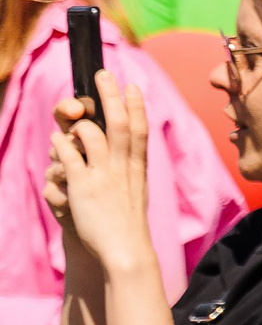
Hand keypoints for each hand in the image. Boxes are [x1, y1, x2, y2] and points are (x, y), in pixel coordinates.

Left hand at [47, 82, 154, 274]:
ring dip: (77, 122)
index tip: (133, 86)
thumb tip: (121, 158)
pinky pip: (68, 154)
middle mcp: (123, 167)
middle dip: (111, 95)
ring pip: (90, 132)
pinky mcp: (83, 185)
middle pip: (119, 121)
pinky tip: (57, 140)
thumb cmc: (127, 226)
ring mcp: (103, 174)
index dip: (137, 105)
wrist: (125, 250)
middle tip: (104, 74)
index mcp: (138, 168)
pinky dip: (61, 143)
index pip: (141, 129)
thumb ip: (125, 171)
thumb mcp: (133, 193)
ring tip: (70, 119)